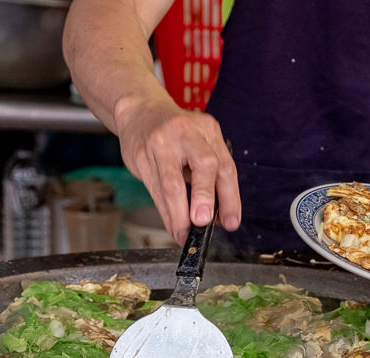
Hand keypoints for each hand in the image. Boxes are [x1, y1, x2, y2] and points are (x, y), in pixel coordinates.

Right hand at [114, 99, 240, 244]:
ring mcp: (161, 143)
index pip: (225, 166)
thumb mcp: (200, 143)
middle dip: (203, 197)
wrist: (139, 111)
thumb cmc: (176, 134)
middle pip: (202, 165)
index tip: (230, 223)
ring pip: (172, 184)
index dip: (230, 198)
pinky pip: (155, 190)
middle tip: (203, 222)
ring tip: (184, 235)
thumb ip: (211, 176)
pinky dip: (165, 213)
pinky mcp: (141, 156)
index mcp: (208, 130)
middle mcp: (186, 133)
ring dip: (179, 214)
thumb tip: (218, 217)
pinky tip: (172, 226)